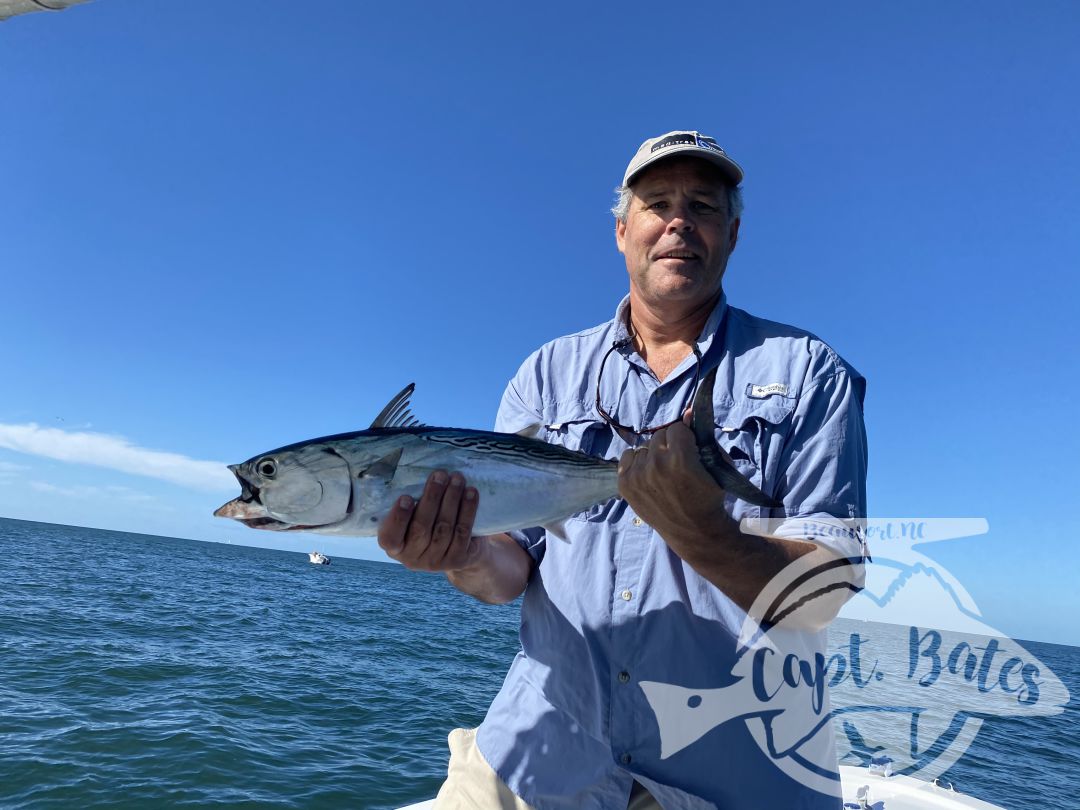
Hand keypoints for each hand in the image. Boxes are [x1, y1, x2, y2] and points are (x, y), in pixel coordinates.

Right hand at [377, 470, 482, 571]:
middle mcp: (412, 559)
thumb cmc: (428, 525)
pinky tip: (471, 493)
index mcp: (394, 547)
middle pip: (421, 527)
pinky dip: (468, 510)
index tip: (406, 497)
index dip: (398, 518)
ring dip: (452, 499)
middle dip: (431, 498)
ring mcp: (435, 562)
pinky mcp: (457, 560)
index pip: (390, 537)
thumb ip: (411, 505)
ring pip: (444, 527)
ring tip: (457, 478)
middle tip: (440, 475)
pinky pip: (462, 531)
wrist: (459, 551)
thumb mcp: (412, 519)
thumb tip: (417, 477)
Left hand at [617, 422, 729, 559]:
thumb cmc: (709, 496)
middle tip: (678, 463)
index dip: (686, 439)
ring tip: (663, 472)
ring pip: (644, 447)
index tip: (690, 451)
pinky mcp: (624, 485)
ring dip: (653, 454)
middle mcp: (655, 465)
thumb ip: (701, 437)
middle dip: (670, 445)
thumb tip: (686, 412)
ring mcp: (637, 476)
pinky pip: (627, 457)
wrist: (694, 531)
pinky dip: (638, 463)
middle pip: (659, 435)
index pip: (677, 428)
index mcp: (680, 458)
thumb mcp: (714, 465)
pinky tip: (649, 475)